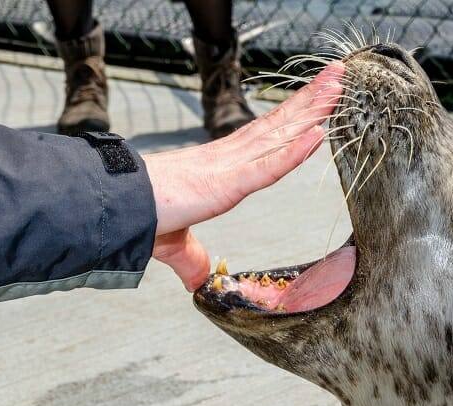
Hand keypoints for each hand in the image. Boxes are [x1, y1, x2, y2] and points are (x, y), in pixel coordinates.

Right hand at [143, 63, 344, 290]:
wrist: (115, 212)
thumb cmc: (141, 218)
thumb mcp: (175, 244)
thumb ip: (191, 259)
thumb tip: (196, 281)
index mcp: (221, 167)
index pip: (265, 139)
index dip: (291, 120)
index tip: (315, 105)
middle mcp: (229, 159)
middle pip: (277, 126)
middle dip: (309, 102)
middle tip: (337, 78)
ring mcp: (229, 168)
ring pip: (278, 136)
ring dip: (310, 111)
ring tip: (337, 86)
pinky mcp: (224, 184)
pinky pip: (267, 168)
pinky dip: (293, 152)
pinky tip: (318, 133)